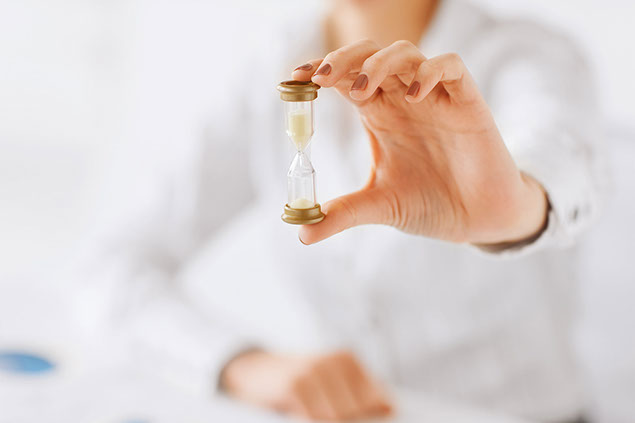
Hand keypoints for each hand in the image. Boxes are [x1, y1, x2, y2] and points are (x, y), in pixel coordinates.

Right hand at [221, 350, 391, 420]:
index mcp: (348, 359)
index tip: (380, 422)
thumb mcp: (329, 382)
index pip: (378, 399)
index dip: (374, 418)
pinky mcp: (295, 384)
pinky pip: (314, 419)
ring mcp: (314, 371)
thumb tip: (389, 410)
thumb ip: (357, 396)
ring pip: (338, 418)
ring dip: (330, 422)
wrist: (253, 371)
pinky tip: (302, 416)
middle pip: (359, 411)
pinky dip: (311, 421)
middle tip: (332, 419)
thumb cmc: (299, 383)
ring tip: (316, 415)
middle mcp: (334, 361)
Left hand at [291, 40, 547, 244]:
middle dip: (343, 58)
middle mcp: (403, 100)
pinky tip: (416, 95)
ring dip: (380, 64)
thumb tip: (302, 235)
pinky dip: (431, 72)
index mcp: (380, 116)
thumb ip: (342, 214)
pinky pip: (451, 67)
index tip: (295, 77)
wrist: (477, 220)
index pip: (346, 78)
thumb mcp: (380, 207)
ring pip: (406, 53)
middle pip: (369, 56)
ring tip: (363, 90)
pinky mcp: (467, 102)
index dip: (320, 70)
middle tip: (321, 77)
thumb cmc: (430, 204)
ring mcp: (435, 98)